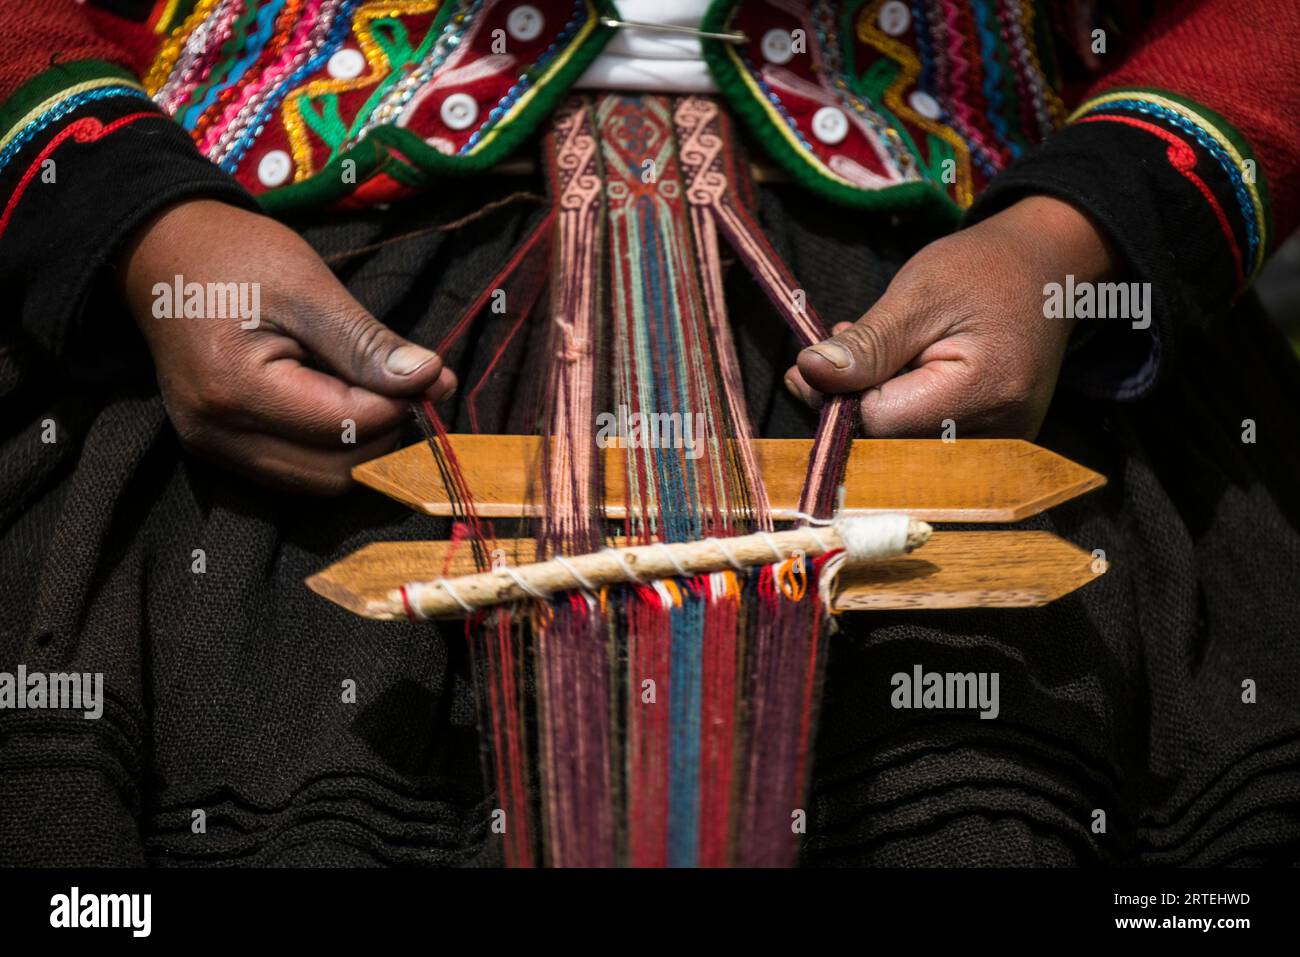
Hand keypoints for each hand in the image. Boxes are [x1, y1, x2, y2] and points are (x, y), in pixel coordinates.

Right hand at [119, 199, 455, 494]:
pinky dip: (333, 449)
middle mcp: (217, 433)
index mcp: (236, 388)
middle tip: (409, 385)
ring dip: (363, 447)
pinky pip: (295, 471)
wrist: (163, 254)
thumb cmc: (236, 258)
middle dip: (386, 434)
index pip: (347, 427)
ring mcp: (213, 448)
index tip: (428, 373)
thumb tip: (430, 378)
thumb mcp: (310, 288)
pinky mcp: (218, 450)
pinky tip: (345, 404)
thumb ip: (367, 343)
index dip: (399, 405)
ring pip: (320, 481)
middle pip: (337, 471)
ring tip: (378, 392)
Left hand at [786, 196, 1116, 437]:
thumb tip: (808, 374)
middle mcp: (1001, 432)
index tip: (809, 365)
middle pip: (891, 443)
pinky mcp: (998, 440)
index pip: (880, 423)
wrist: (1050, 266)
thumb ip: (867, 344)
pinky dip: (902, 407)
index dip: (837, 397)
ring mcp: (1005, 442)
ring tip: (876, 351)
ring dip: (874, 403)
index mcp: (983, 392)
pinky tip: (899, 370)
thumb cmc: (985, 269)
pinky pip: (929, 437)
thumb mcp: (919, 293)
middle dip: (852, 401)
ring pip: (905, 444)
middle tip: (837, 348)